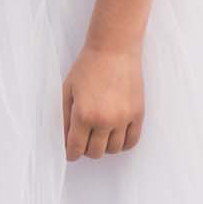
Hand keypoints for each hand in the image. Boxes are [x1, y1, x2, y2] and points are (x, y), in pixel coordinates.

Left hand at [62, 43, 143, 161]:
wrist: (114, 50)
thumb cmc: (88, 67)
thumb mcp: (67, 91)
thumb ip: (64, 118)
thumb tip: (65, 140)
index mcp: (84, 115)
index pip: (76, 148)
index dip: (71, 153)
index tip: (71, 152)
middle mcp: (105, 120)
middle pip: (95, 152)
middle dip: (86, 149)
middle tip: (84, 140)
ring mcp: (124, 118)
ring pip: (114, 150)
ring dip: (104, 147)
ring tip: (100, 135)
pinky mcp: (138, 114)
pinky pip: (131, 141)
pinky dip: (122, 144)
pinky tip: (115, 136)